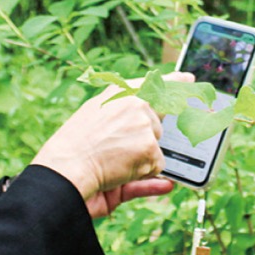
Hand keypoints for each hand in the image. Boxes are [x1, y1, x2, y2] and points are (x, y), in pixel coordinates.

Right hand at [31, 72, 193, 211]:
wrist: (64, 169)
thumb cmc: (74, 148)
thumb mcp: (96, 120)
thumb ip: (125, 114)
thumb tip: (150, 123)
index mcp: (120, 93)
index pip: (156, 83)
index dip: (176, 82)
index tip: (190, 79)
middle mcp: (136, 103)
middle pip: (158, 125)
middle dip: (144, 141)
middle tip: (114, 148)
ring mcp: (144, 125)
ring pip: (156, 147)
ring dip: (140, 159)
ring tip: (111, 159)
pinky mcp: (150, 148)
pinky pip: (157, 167)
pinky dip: (142, 175)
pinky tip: (120, 171)